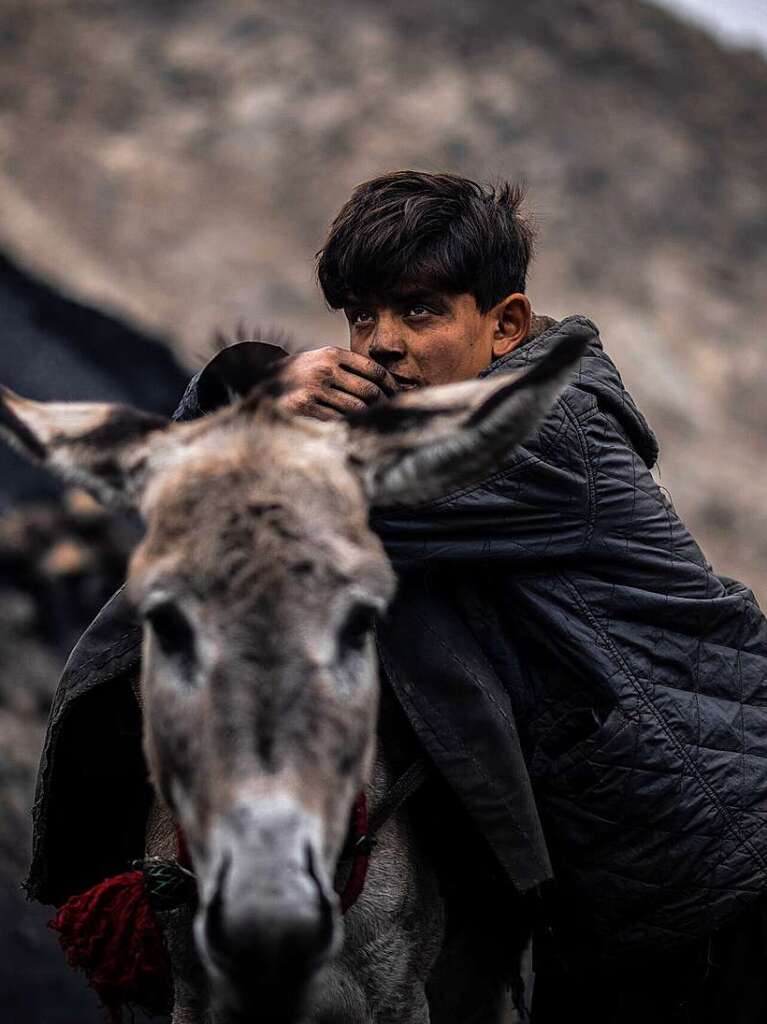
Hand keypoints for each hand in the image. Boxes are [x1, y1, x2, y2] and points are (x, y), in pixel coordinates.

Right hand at [276, 347, 396, 420]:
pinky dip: (348, 426)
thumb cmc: (300, 375)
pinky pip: (337, 420)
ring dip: (368, 419)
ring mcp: (315, 388)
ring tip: (374, 424)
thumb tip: (384, 386)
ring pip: (356, 409)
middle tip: (390, 414)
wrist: (261, 382)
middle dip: (383, 405)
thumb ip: (348, 368)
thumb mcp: (321, 360)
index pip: (374, 370)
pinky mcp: (305, 407)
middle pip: (370, 391)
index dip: (391, 385)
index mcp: (332, 354)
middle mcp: (325, 369)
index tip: (397, 396)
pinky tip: (352, 429)